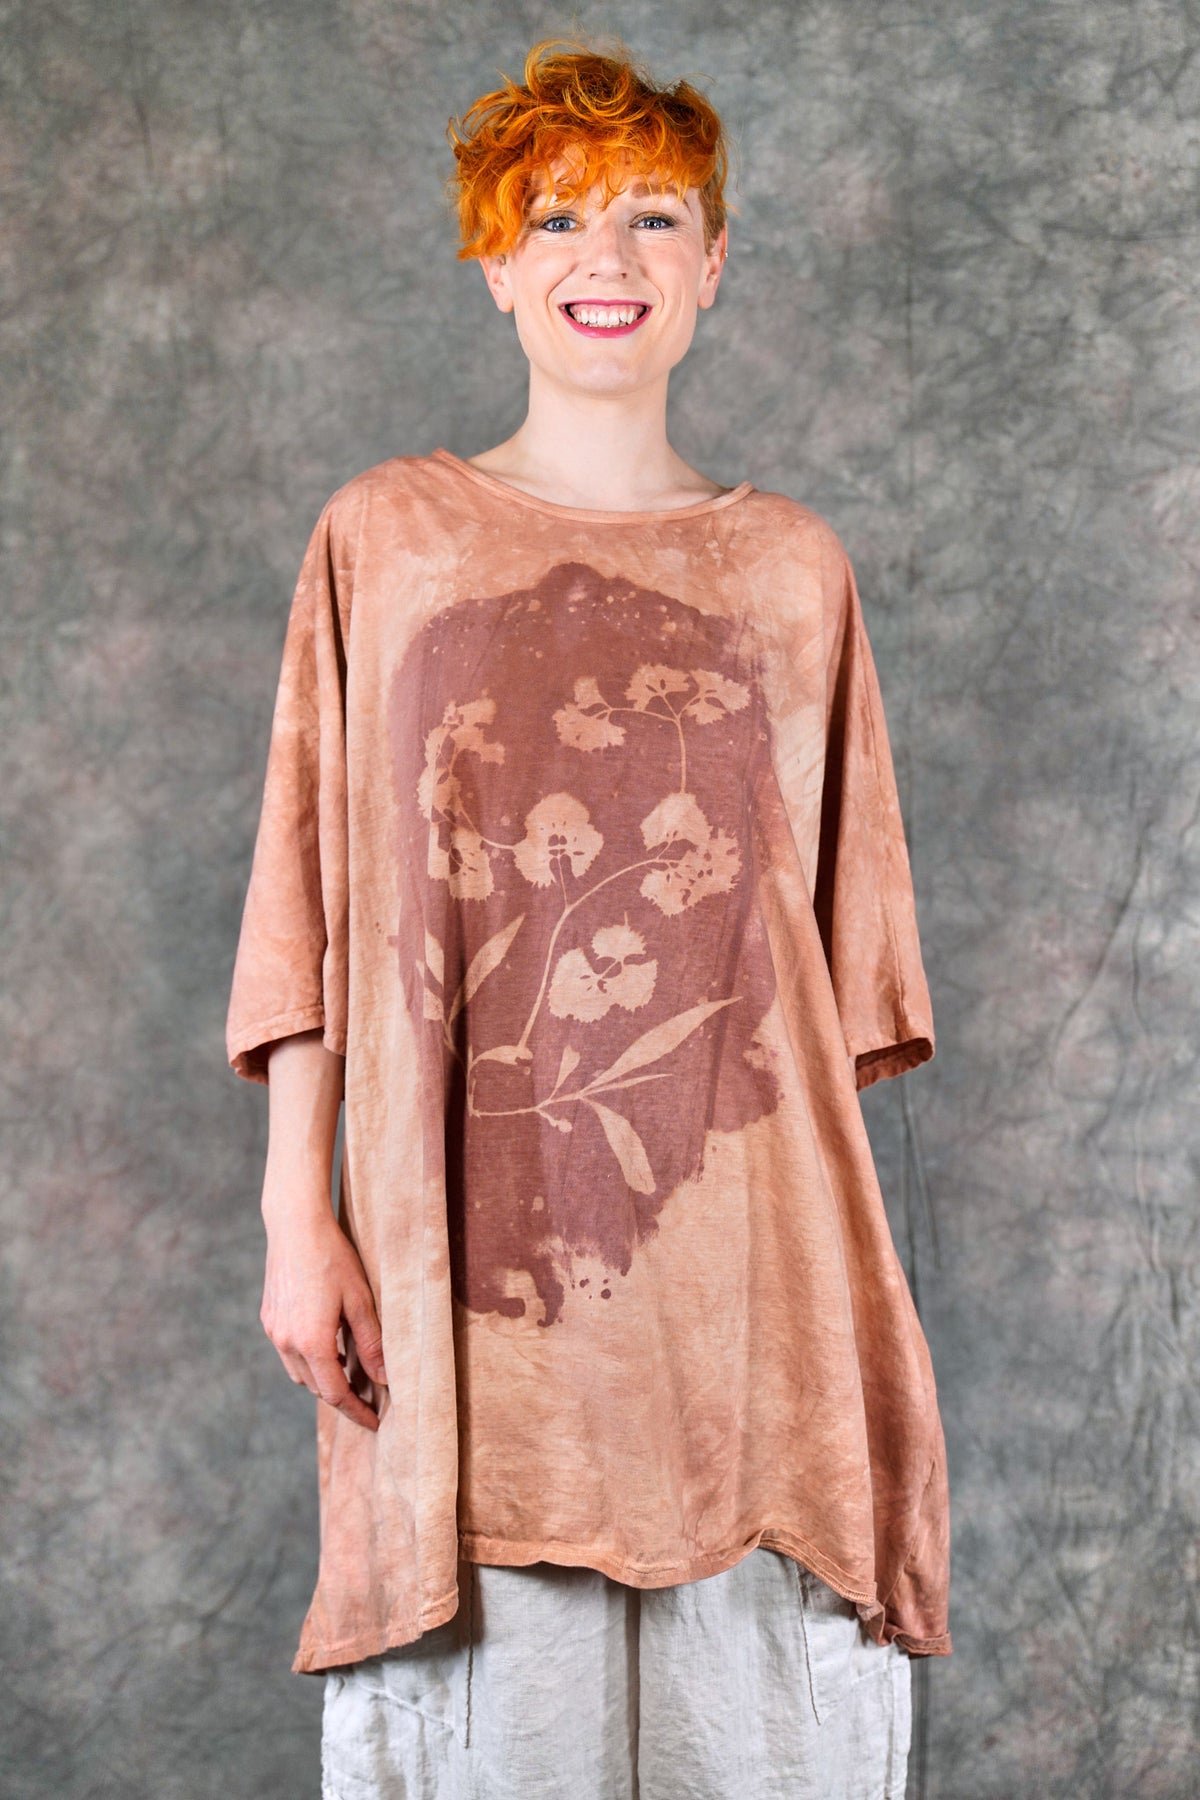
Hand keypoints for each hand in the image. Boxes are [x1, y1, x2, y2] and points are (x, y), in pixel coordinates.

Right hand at [260, 1209, 388, 1431]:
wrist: (295, 1225)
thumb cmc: (333, 1258)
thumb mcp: (360, 1300)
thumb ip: (372, 1343)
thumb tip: (384, 1379)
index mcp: (312, 1342)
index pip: (336, 1394)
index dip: (356, 1412)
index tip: (374, 1423)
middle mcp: (287, 1343)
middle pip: (316, 1387)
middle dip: (341, 1397)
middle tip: (367, 1398)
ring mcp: (274, 1331)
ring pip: (299, 1373)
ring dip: (323, 1378)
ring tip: (348, 1371)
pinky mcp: (268, 1318)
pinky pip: (288, 1352)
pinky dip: (308, 1359)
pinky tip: (326, 1345)